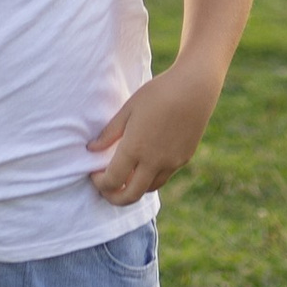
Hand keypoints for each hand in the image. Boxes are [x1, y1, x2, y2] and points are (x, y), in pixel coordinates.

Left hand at [88, 65, 215, 204]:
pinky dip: (150, 177)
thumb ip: (109, 133)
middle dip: (114, 197)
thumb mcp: (128, 109)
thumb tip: (92, 149)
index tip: (94, 173)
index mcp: (135, 148)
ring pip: (148, 189)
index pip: (112, 181)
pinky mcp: (184, 159)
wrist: (195, 88)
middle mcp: (154, 161)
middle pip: (130, 196)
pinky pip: (163, 176)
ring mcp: (171, 162)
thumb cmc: (157, 93)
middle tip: (106, 188)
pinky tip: (144, 164)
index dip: (100, 183)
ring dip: (133, 188)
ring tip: (125, 175)